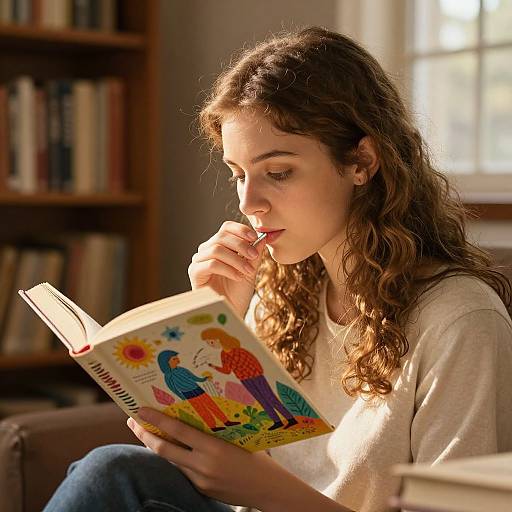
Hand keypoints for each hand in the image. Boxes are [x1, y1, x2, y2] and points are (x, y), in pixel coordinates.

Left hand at [127, 408, 290, 507]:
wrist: (269, 489)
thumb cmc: (257, 457)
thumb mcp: (237, 438)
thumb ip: (214, 431)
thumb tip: (193, 416)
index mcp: (214, 447)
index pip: (177, 431)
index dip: (156, 420)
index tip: (140, 410)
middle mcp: (203, 465)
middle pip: (163, 449)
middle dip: (144, 434)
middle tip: (133, 421)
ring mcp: (200, 480)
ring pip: (170, 460)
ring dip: (156, 446)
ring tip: (147, 432)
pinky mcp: (201, 489)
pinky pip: (183, 470)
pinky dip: (175, 458)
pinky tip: (172, 449)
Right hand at [188, 221, 265, 316]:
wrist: (231, 313)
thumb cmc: (238, 293)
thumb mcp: (250, 270)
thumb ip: (255, 254)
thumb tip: (263, 236)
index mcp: (219, 246)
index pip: (226, 228)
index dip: (240, 230)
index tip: (255, 237)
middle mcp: (206, 251)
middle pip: (221, 236)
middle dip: (241, 245)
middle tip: (254, 256)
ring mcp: (199, 261)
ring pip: (216, 249)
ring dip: (236, 259)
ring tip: (248, 271)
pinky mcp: (194, 273)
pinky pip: (211, 264)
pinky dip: (228, 269)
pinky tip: (238, 277)